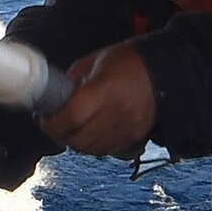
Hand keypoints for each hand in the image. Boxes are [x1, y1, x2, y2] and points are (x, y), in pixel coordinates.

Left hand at [39, 43, 156, 157]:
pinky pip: (107, 151)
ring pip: (92, 149)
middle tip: (53, 125)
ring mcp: (129, 127)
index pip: (72, 116)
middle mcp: (119, 111)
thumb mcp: (96, 59)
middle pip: (80, 139)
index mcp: (106, 88)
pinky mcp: (136, 136)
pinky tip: (90, 133)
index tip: (43, 118)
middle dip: (60, 135)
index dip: (53, 123)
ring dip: (76, 143)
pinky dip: (94, 146)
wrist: (167, 70)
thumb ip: (74, 78)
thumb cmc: (130, 61)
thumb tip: (55, 97)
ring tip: (71, 129)